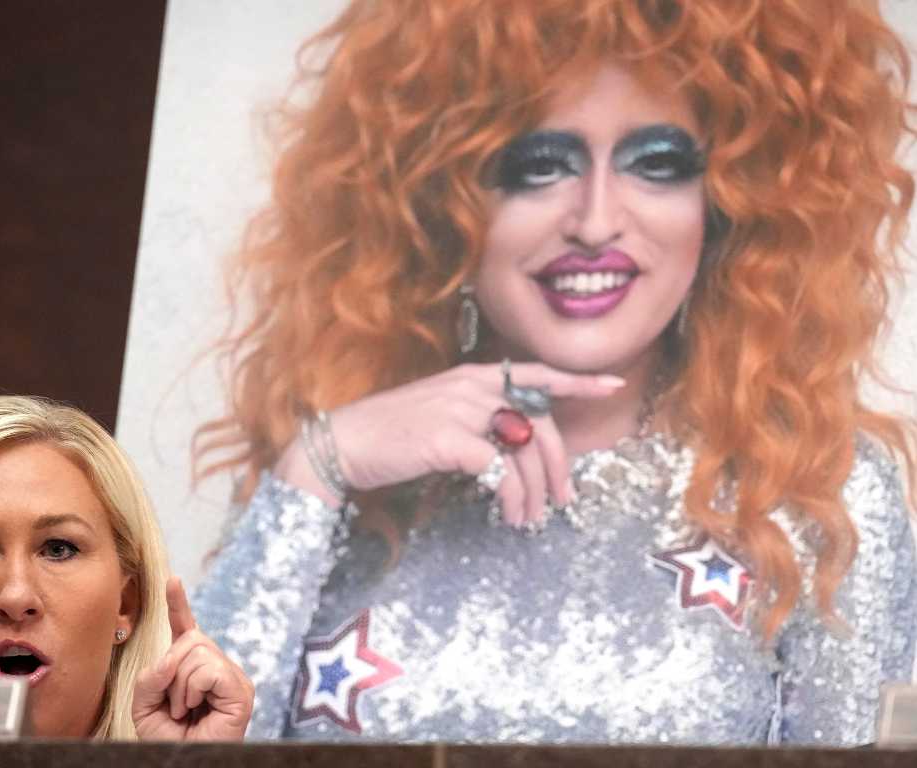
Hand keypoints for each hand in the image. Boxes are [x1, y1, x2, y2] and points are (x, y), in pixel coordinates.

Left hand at [132, 577, 254, 740]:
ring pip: (198, 652)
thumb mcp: (144, 704)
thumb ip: (151, 675)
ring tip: (186, 711)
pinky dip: (193, 689)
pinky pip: (209, 669)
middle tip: (175, 705)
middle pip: (191, 639)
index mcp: (193, 668)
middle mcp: (217, 668)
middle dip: (171, 672)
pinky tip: (197, 709)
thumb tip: (172, 657)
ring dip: (180, 686)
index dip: (178, 604)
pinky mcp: (241, 691)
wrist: (179, 763)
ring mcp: (232, 678)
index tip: (172, 580)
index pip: (186, 629)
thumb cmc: (166, 739)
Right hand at [276, 362, 623, 527]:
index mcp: (472, 377)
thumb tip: (513, 445)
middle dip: (558, 467)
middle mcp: (471, 387)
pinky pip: (500, 470)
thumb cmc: (388, 435)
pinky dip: (510, 496)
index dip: (576, 380)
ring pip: (524, 451)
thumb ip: (477, 418)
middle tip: (561, 500)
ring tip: (527, 518)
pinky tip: (505, 513)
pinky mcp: (449, 438)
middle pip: (540, 423)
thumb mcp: (438, 413)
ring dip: (533, 492)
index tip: (609, 384)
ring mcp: (461, 410)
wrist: (344, 443)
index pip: (535, 373)